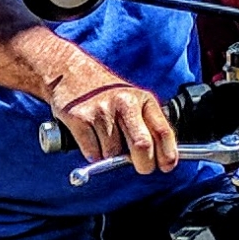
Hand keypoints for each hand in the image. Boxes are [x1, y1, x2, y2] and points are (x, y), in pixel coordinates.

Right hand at [52, 80, 178, 174]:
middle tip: (141, 167)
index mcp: (143, 100)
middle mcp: (124, 103)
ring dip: (110, 156)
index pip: (163, 131)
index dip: (167, 154)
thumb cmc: (106, 95)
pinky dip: (93, 154)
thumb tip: (157, 161)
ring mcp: (101, 111)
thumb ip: (146, 127)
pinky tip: (91, 139)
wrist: (70, 72)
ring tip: (105, 138)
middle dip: (144, 164)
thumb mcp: (133, 101)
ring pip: (113, 154)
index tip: (166, 167)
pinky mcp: (80, 119)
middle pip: (142, 146)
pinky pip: (92, 153)